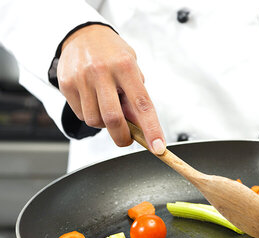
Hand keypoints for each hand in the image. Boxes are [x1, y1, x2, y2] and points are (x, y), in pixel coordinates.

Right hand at [57, 24, 165, 153]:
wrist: (82, 35)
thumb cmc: (113, 55)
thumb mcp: (132, 68)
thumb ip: (136, 96)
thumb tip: (139, 127)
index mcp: (125, 66)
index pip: (142, 104)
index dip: (151, 128)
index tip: (158, 147)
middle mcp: (102, 71)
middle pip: (113, 118)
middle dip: (123, 137)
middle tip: (127, 139)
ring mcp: (82, 78)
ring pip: (95, 120)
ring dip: (104, 124)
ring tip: (107, 108)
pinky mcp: (66, 84)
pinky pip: (81, 114)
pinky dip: (91, 115)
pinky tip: (93, 101)